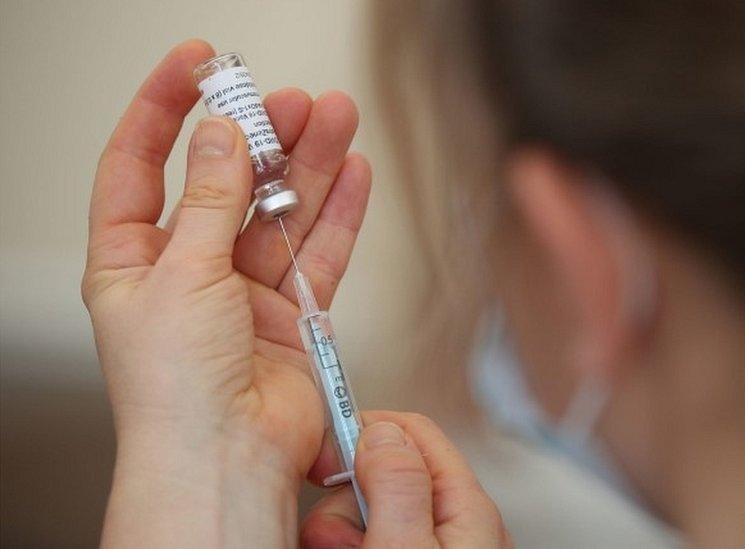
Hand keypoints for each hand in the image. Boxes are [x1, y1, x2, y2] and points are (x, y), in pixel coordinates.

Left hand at [83, 40, 368, 546]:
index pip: (139, 165)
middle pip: (225, 183)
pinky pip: (318, 251)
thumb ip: (210, 202)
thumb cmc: (176, 389)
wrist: (228, 458)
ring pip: (280, 211)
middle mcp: (189, 271)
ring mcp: (244, 292)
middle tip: (291, 100)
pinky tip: (353, 174)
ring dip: (308, 166)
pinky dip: (337, 214)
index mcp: (133, 261)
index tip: (196, 66)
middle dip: (259, 137)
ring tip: (336, 117)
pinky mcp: (293, 313)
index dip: (163, 110)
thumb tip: (223, 138)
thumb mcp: (181, 274)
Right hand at [301, 412, 510, 547]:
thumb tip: (381, 429)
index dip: (364, 431)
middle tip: (329, 540)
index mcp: (467, 506)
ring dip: (343, 531)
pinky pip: (379, 539)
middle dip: (346, 501)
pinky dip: (352, 545)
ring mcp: (439, 548)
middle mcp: (458, 523)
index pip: (414, 431)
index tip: (323, 453)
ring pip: (375, 513)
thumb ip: (397, 486)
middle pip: (387, 475)